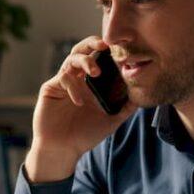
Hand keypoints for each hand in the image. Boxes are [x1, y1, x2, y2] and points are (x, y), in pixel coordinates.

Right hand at [25, 36, 137, 182]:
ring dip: (85, 61)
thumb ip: (125, 107)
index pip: (99, 58)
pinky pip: (63, 78)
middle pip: (83, 49)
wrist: (63, 150)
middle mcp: (77, 78)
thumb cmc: (84, 135)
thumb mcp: (111, 120)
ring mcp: (63, 82)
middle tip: (105, 45)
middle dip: (93, 43)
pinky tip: (79, 102)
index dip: (108, 51)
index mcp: (91, 82)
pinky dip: (73, 87)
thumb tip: (142, 94)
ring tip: (96, 72)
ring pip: (72, 58)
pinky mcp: (51, 88)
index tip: (121, 50)